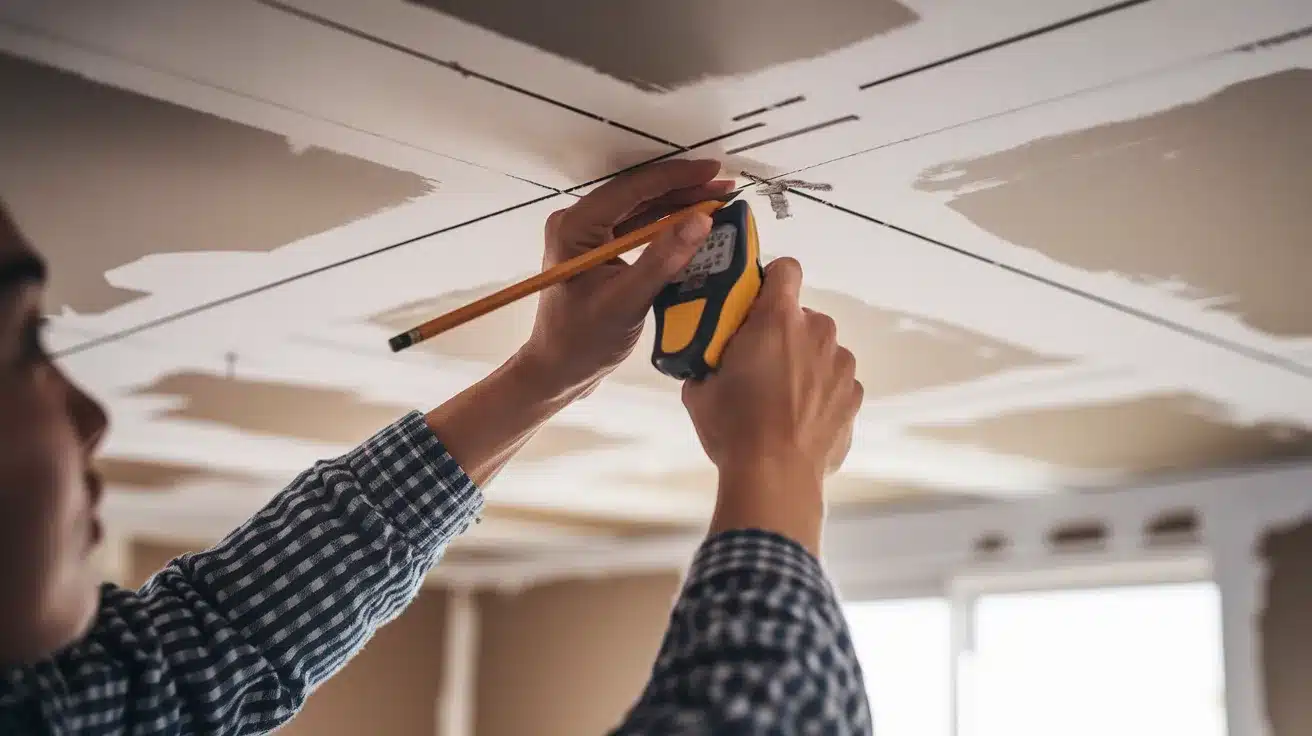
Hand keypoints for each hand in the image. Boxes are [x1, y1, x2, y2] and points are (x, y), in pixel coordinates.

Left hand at [519, 159, 732, 392]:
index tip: (714, 171)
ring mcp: (589, 237)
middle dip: (683, 189)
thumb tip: (702, 220)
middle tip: (725, 186)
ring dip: (678, 205)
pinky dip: (666, 226)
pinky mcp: (600, 253)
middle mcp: (578, 223)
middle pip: (638, 195)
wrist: (559, 372)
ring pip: (640, 210)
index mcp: (575, 226)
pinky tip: (694, 225)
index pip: (632, 189)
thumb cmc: (583, 341)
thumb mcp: (627, 300)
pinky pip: (637, 229)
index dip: (676, 177)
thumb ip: (663, 259)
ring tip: (717, 200)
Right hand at [682, 258, 862, 553]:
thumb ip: (708, 361)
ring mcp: (842, 365)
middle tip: (760, 364)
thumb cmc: (734, 426)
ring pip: (823, 350)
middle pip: (803, 316)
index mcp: (777, 319)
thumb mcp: (699, 389)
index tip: (757, 303)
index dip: (772, 281)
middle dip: (784, 333)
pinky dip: (822, 394)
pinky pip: (837, 383)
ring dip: (806, 363)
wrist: (775, 476)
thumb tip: (709, 362)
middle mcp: (818, 332)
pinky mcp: (855, 397)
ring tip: (783, 399)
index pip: (786, 269)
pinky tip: (801, 420)